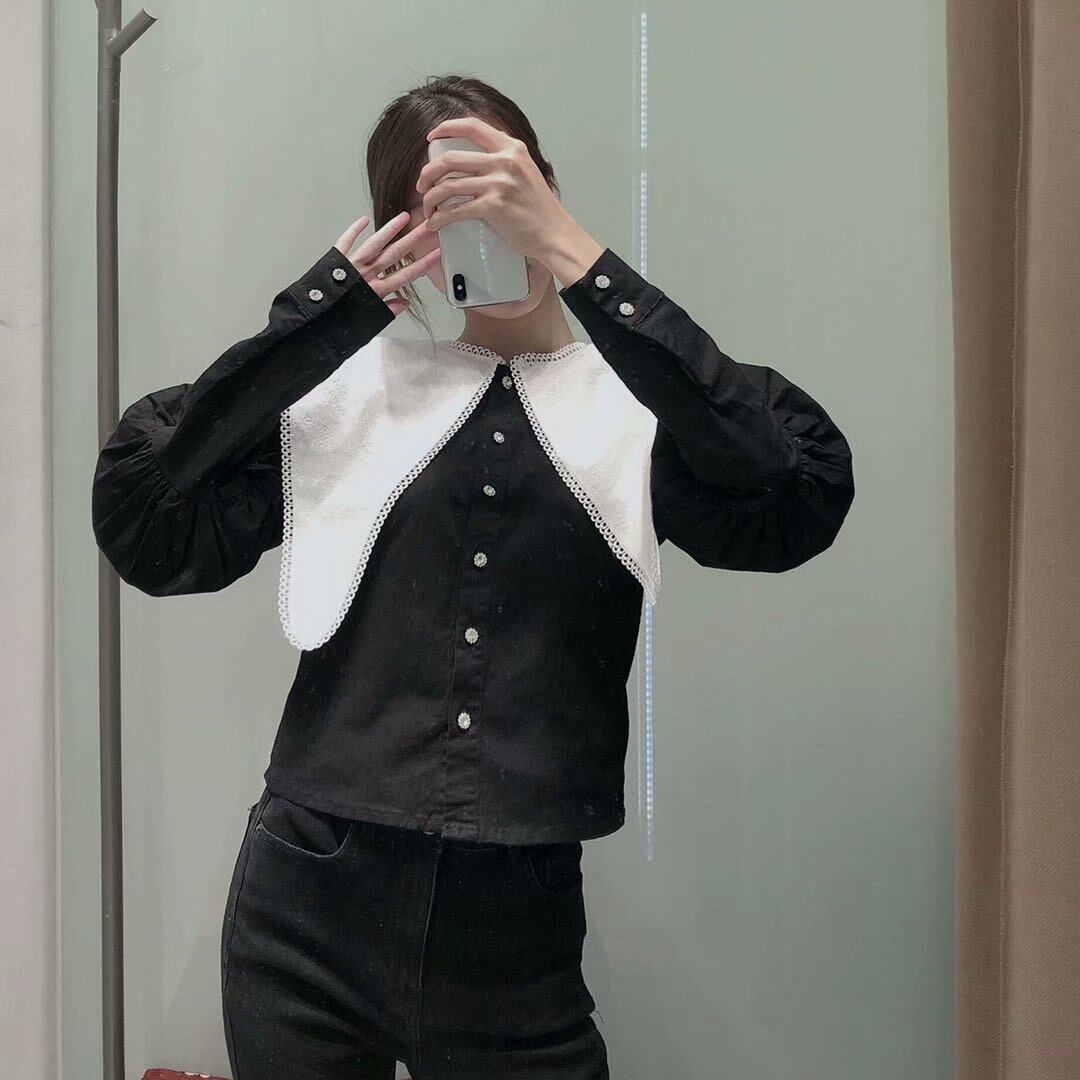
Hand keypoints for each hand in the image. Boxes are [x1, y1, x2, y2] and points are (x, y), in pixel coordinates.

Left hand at [334, 212, 441, 316]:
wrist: (311, 324)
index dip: (422, 265)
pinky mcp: (334, 262)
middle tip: (427, 228)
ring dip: (389, 230)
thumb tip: (404, 303)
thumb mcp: (366, 326)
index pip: (405, 276)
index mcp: (374, 293)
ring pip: (374, 245)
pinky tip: (363, 220)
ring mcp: (350, 267)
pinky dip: (353, 230)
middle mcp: (365, 277)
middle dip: (412, 241)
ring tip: (403, 218)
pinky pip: (345, 242)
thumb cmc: (336, 326)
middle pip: (394, 255)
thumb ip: (386, 312)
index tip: (436, 255)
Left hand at [415, 116, 575, 263]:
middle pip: (450, 159)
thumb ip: (504, 161)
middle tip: (422, 185)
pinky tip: (435, 224)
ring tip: (427, 209)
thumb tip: (477, 159)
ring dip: (430, 198)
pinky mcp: (494, 206)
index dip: (446, 128)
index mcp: (512, 148)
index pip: (472, 127)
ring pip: (448, 185)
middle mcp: (504, 161)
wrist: (555, 234)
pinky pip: (455, 210)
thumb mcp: (526, 172)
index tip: (431, 138)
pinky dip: (440, 219)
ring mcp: (499, 183)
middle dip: (428, 173)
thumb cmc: (540, 210)